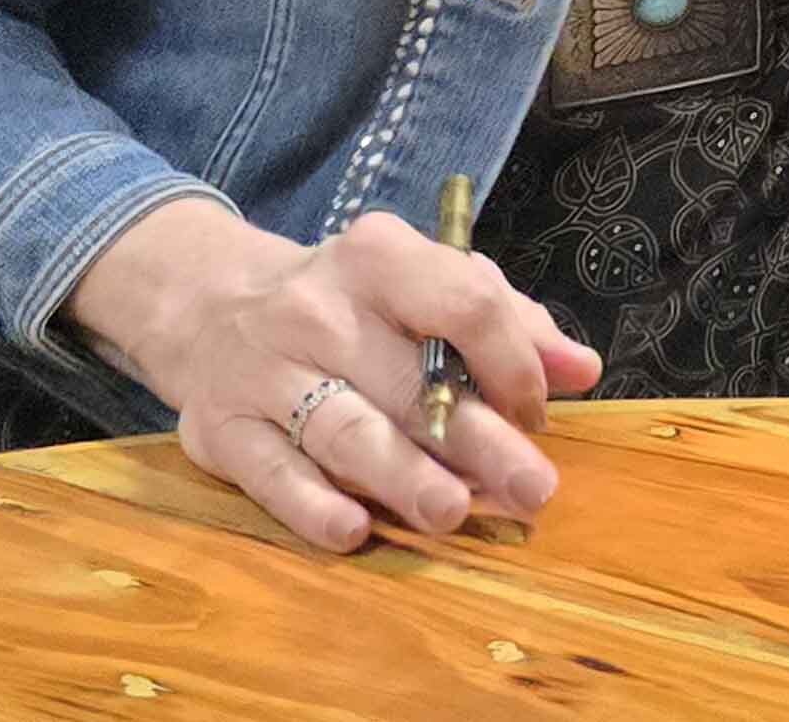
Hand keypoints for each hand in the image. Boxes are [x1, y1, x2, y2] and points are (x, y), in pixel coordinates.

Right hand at [67, 198, 599, 551]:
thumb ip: (507, 322)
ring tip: (454, 512)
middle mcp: (316, 308)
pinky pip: (271, 474)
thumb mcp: (425, 283)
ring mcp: (263, 371)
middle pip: (410, 380)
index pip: (462, 302)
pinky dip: (312, 504)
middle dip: (477, 439)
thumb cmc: (350, 305)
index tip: (538, 412)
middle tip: (531, 489)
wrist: (208, 308)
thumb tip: (581, 370)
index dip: (512, 360)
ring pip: (343, 429)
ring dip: (403, 476)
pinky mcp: (218, 430)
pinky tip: (355, 529)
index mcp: (379, 258)